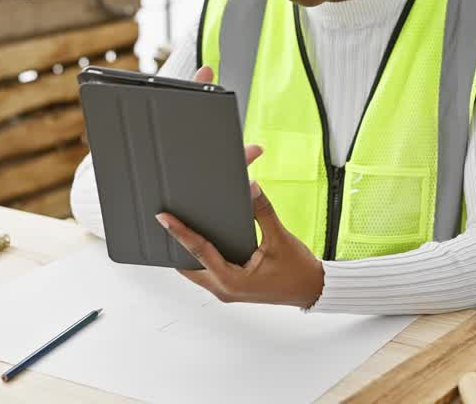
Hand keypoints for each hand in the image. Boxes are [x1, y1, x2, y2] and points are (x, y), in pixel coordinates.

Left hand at [155, 67, 324, 307]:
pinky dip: (201, 256)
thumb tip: (250, 186)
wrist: (311, 290)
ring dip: (187, 252)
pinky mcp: (231, 287)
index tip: (164, 218)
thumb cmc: (298, 270)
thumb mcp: (279, 238)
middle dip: (176, 245)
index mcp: (232, 281)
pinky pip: (207, 272)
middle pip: (188, 266)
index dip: (180, 232)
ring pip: (195, 271)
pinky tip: (202, 239)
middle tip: (166, 220)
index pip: (199, 252)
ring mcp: (226, 290)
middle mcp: (224, 289)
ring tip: (179, 227)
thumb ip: (262, 211)